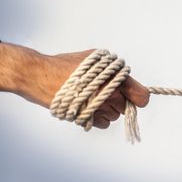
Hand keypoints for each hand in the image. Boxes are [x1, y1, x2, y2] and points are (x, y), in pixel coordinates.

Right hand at [0, 43, 149, 128]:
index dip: (140, 97)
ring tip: (91, 97)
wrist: (40, 76)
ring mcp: (98, 108)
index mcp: (114, 78)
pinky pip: (104, 124)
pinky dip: (98, 118)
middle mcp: (109, 95)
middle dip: (119, 100)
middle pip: (127, 107)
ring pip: (115, 116)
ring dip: (107, 109)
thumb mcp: (94, 57)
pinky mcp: (87, 119)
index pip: (142, 96)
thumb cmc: (66, 64)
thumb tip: (128, 81)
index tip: (136, 98)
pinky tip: (86, 106)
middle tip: (103, 91)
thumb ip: (114, 69)